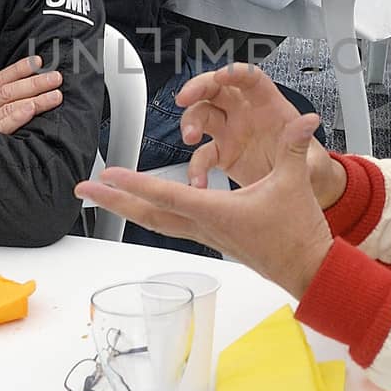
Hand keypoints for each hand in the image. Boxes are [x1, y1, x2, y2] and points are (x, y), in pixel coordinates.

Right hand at [0, 55, 62, 132]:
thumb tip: (21, 95)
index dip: (19, 69)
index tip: (38, 61)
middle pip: (8, 91)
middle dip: (34, 82)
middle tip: (56, 78)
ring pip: (8, 106)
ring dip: (35, 99)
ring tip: (55, 95)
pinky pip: (0, 128)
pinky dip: (16, 117)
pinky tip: (30, 110)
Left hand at [76, 114, 335, 297]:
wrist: (307, 270)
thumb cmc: (299, 233)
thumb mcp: (294, 184)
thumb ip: (294, 147)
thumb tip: (305, 120)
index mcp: (217, 211)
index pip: (167, 194)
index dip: (136, 183)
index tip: (108, 175)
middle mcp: (204, 226)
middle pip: (148, 213)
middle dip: (113, 201)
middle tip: (83, 190)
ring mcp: (206, 235)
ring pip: (156, 221)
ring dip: (126, 208)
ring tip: (102, 198)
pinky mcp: (212, 239)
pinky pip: (171, 225)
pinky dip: (150, 214)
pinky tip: (143, 208)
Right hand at [172, 64, 340, 198]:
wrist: (300, 194)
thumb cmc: (308, 167)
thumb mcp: (313, 159)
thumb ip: (305, 144)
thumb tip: (309, 123)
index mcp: (269, 106)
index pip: (250, 79)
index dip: (234, 73)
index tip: (220, 76)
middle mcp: (246, 114)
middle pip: (216, 89)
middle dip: (198, 88)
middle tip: (184, 98)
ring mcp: (230, 133)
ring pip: (202, 115)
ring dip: (190, 122)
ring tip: (190, 138)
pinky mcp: (222, 155)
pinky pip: (202, 155)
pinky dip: (196, 167)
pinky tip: (198, 181)